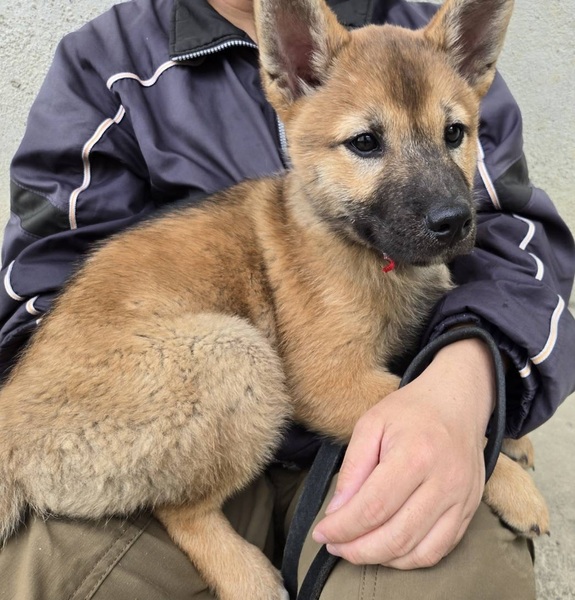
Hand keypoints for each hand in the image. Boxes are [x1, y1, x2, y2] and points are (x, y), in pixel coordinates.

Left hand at [312, 338, 495, 568]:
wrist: (457, 403)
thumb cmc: (410, 411)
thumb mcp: (371, 425)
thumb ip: (353, 468)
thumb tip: (337, 510)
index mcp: (414, 456)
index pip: (373, 508)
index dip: (344, 527)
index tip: (321, 533)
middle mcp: (443, 483)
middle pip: (396, 536)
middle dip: (357, 549)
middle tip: (334, 546)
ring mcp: (461, 501)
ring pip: (418, 552)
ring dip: (380, 559)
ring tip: (355, 549)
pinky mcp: (469, 511)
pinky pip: (439, 551)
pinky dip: (408, 559)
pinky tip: (386, 550)